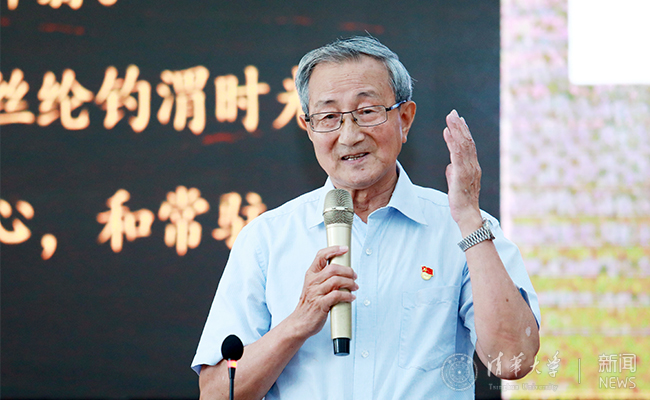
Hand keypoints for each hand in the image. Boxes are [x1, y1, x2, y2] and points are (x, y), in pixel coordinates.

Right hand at [291, 245, 357, 338]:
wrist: (300, 322)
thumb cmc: (309, 304)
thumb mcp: (313, 286)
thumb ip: (324, 278)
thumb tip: (343, 271)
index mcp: (310, 275)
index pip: (320, 256)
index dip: (333, 250)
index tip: (344, 249)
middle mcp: (312, 282)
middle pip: (333, 268)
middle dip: (347, 271)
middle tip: (354, 276)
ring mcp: (316, 293)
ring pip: (336, 281)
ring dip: (350, 283)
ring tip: (355, 287)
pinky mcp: (321, 304)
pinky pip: (337, 295)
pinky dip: (347, 295)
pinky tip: (351, 297)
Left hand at [443, 110, 482, 231]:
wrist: (466, 214)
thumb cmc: (461, 201)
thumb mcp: (456, 183)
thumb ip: (454, 173)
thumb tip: (450, 166)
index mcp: (471, 167)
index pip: (468, 146)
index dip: (463, 132)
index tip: (457, 120)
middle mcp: (473, 165)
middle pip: (467, 141)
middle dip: (460, 126)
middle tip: (453, 113)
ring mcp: (469, 169)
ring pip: (464, 144)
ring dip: (457, 129)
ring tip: (451, 117)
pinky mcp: (462, 174)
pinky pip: (458, 154)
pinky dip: (453, 142)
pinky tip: (449, 133)